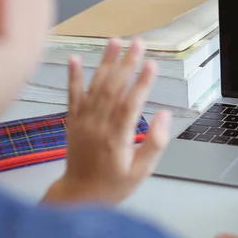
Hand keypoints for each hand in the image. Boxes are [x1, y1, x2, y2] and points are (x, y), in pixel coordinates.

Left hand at [43, 38, 171, 204]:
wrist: (78, 195)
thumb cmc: (113, 184)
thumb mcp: (141, 172)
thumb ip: (154, 144)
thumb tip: (165, 116)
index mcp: (117, 139)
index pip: (130, 105)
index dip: (142, 84)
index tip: (152, 64)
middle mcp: (98, 126)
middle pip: (113, 89)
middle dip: (127, 64)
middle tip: (138, 43)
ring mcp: (83, 122)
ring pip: (95, 87)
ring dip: (105, 62)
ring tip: (115, 42)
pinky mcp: (73, 121)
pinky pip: (72, 95)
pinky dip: (73, 76)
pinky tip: (74, 58)